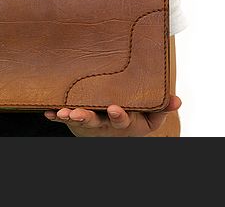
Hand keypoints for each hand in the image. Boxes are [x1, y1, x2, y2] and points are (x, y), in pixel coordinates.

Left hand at [44, 95, 181, 136]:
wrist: (114, 123)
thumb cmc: (134, 113)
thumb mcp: (150, 114)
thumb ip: (162, 106)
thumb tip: (177, 100)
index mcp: (126, 121)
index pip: (124, 120)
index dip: (120, 115)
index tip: (114, 108)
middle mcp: (107, 124)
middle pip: (97, 122)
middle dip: (88, 117)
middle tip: (78, 113)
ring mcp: (92, 122)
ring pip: (81, 120)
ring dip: (71, 116)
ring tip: (63, 112)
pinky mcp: (77, 119)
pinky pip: (64, 118)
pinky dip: (56, 116)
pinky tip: (47, 112)